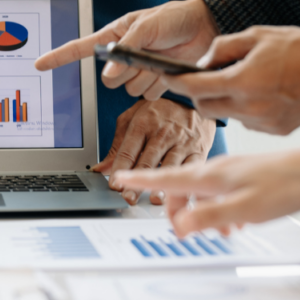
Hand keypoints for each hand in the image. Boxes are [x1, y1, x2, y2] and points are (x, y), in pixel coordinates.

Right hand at [35, 0, 218, 99]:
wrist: (206, 27)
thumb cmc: (176, 18)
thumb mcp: (148, 26)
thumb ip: (126, 50)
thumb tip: (108, 76)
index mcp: (115, 37)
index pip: (80, 49)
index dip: (59, 57)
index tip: (39, 64)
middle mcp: (123, 56)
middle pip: (110, 80)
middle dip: (127, 72)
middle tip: (146, 55)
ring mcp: (138, 70)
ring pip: (129, 90)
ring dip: (146, 78)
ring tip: (161, 60)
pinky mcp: (154, 82)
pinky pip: (147, 95)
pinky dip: (159, 85)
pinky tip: (168, 69)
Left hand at [94, 99, 214, 205]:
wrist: (192, 101)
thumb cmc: (158, 112)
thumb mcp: (132, 119)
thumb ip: (117, 145)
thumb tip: (100, 168)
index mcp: (143, 124)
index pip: (128, 151)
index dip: (120, 169)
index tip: (114, 185)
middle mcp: (162, 134)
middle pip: (147, 162)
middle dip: (138, 182)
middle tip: (128, 197)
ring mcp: (182, 143)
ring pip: (170, 166)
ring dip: (162, 184)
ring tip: (153, 199)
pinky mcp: (198, 150)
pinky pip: (192, 168)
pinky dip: (185, 181)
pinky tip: (179, 193)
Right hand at [112, 139, 299, 236]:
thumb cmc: (285, 186)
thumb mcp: (245, 209)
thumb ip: (209, 217)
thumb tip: (180, 225)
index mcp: (209, 177)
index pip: (166, 179)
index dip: (140, 180)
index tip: (119, 178)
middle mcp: (216, 170)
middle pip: (180, 190)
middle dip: (177, 212)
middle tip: (183, 234)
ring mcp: (230, 171)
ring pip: (202, 193)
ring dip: (203, 214)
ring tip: (222, 233)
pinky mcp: (244, 174)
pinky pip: (219, 192)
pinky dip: (220, 209)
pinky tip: (237, 222)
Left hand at [162, 26, 299, 134]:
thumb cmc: (299, 46)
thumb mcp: (256, 36)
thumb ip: (222, 48)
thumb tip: (201, 64)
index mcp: (243, 81)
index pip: (195, 87)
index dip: (176, 82)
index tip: (166, 77)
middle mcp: (250, 107)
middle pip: (205, 107)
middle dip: (200, 94)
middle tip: (205, 79)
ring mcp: (263, 122)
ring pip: (227, 115)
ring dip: (225, 101)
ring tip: (242, 82)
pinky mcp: (275, 130)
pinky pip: (248, 122)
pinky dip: (246, 110)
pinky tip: (261, 95)